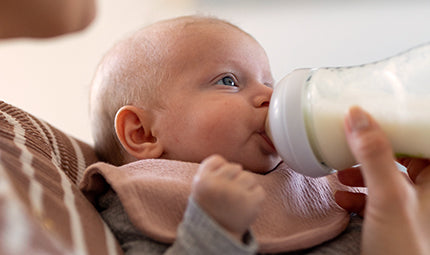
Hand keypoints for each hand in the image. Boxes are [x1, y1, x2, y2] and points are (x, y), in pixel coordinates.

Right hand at [191, 155, 264, 240]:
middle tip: (227, 196)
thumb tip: (230, 149)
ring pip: (249, 177)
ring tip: (236, 201)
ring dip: (246, 188)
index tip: (216, 184)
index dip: (220, 171)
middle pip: (235, 167)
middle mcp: (218, 185)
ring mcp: (235, 194)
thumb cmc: (210, 207)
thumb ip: (211, 168)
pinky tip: (244, 207)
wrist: (217, 234)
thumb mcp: (200, 185)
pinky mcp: (251, 203)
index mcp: (203, 180)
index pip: (218, 160)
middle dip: (234, 179)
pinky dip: (255, 199)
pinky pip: (260, 191)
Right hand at [340, 106, 429, 254]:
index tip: (382, 113)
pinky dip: (360, 196)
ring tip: (342, 173)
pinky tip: (342, 198)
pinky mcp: (400, 223)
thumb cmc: (406, 251)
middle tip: (356, 139)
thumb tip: (359, 116)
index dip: (405, 124)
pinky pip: (380, 200)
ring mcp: (416, 209)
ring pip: (390, 178)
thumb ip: (375, 156)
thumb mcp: (389, 198)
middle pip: (406, 156)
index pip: (426, 138)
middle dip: (375, 150)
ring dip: (363, 173)